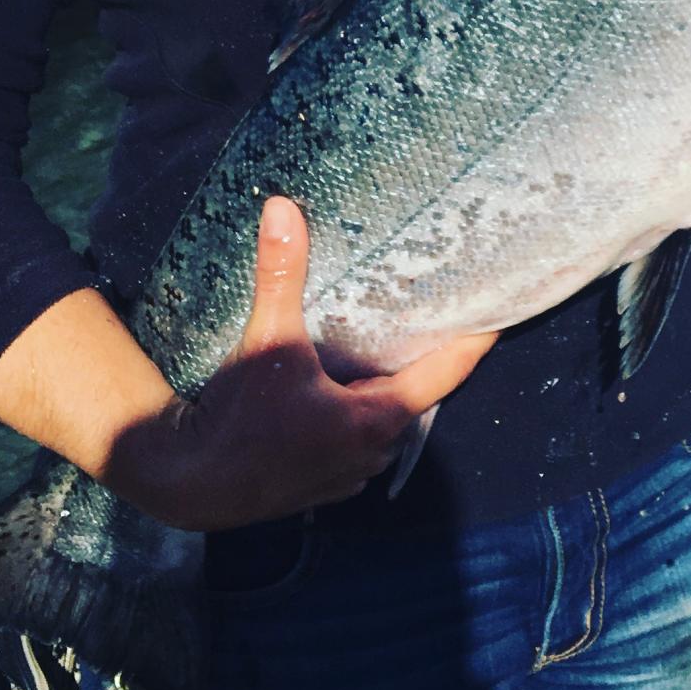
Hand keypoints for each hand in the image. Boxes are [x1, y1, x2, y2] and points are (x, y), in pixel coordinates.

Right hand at [105, 198, 495, 531]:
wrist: (189, 483)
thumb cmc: (236, 417)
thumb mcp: (266, 340)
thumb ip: (280, 274)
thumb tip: (282, 207)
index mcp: (375, 418)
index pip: (447, 374)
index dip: (475, 341)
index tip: (501, 312)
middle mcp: (373, 451)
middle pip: (417, 395)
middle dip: (427, 358)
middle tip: (439, 312)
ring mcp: (349, 473)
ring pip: (387, 419)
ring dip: (389, 388)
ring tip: (393, 343)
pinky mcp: (324, 482)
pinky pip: (359, 439)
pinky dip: (360, 411)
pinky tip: (343, 385)